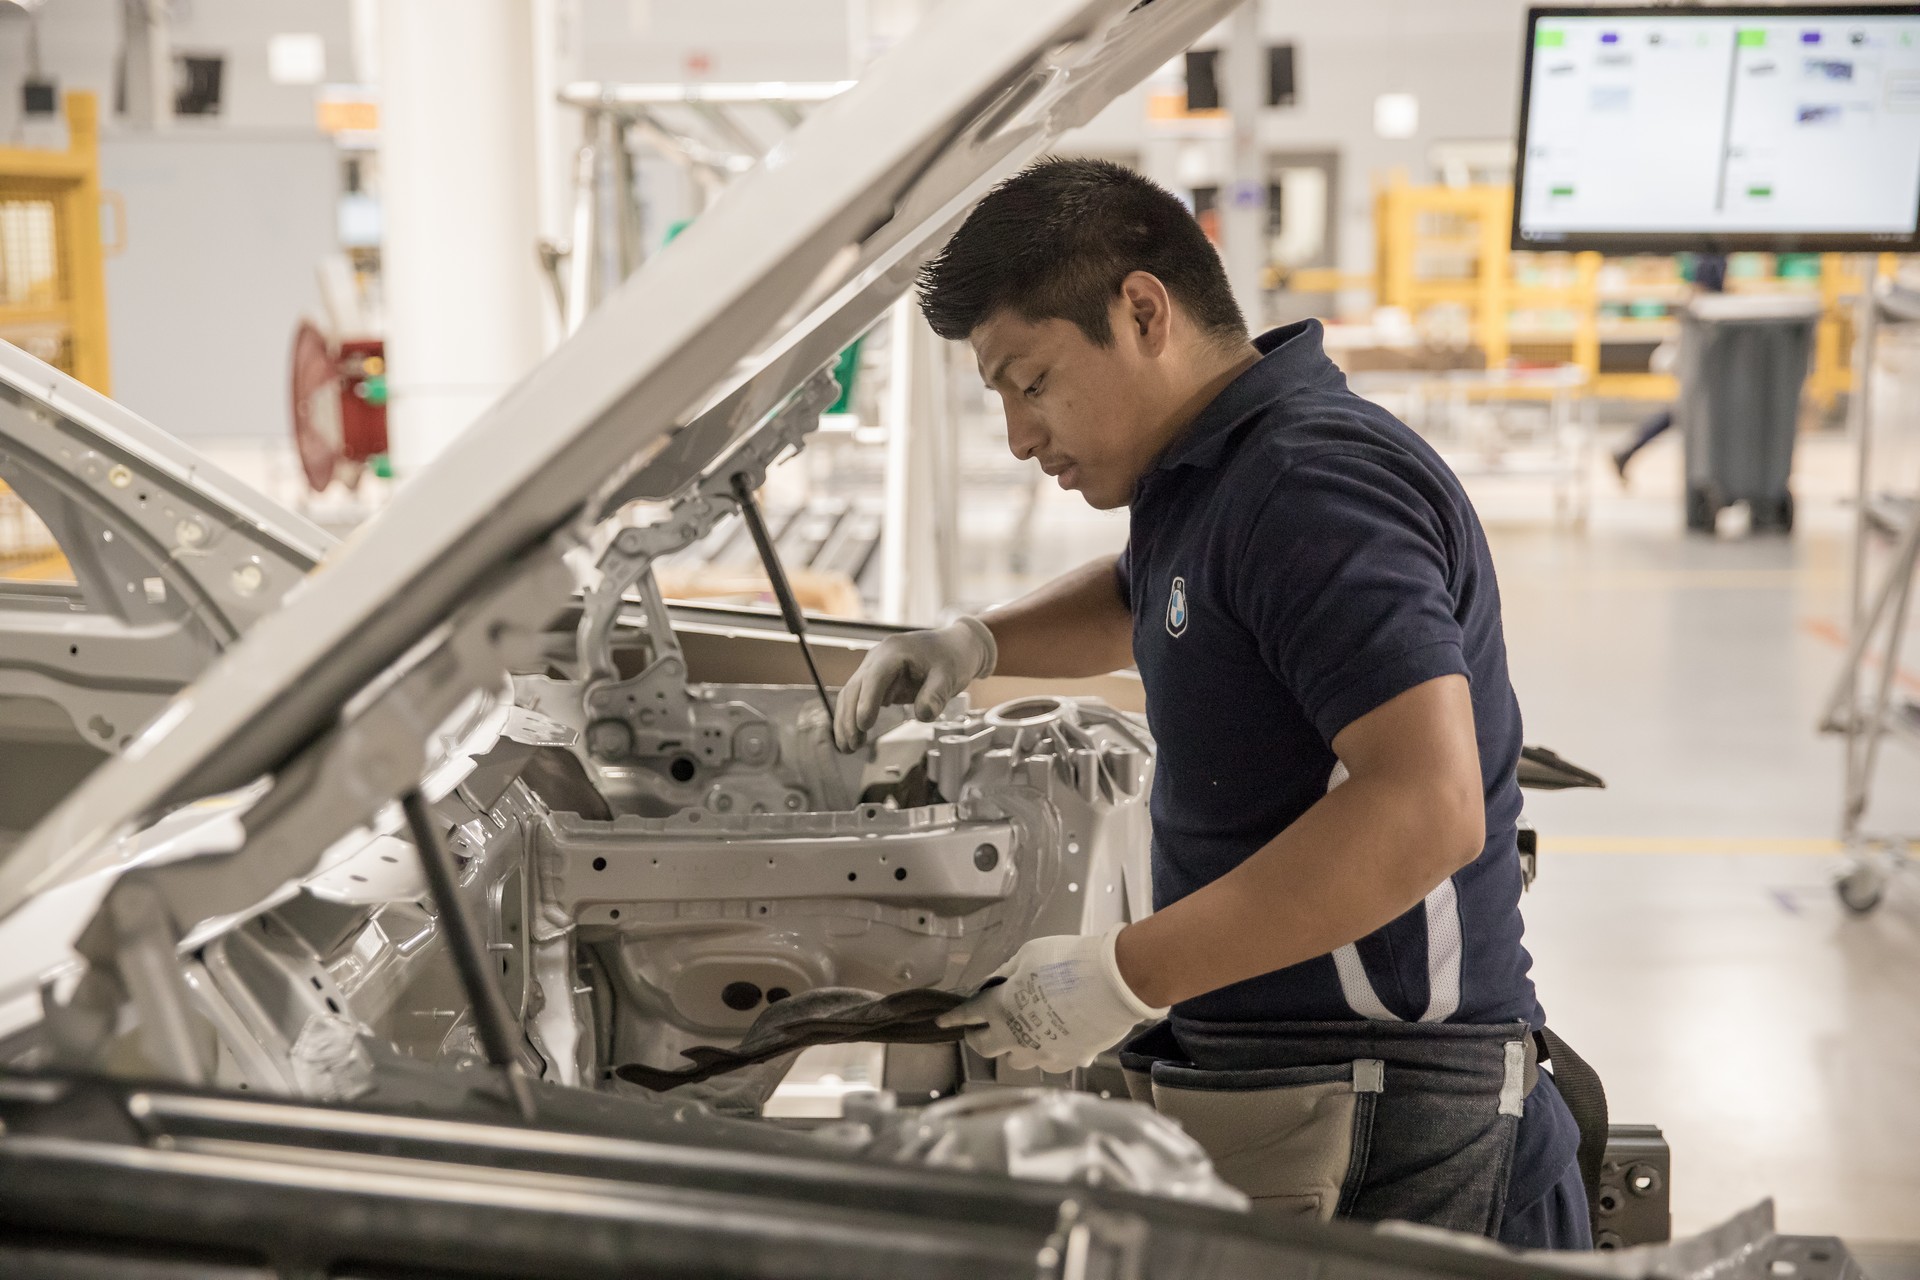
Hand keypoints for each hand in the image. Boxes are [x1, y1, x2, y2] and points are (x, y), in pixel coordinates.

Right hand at [833, 616, 996, 750]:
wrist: (953, 646)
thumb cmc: (951, 659)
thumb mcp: (949, 677)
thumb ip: (936, 695)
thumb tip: (923, 716)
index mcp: (895, 651)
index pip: (875, 676)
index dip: (867, 701)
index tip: (864, 725)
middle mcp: (878, 657)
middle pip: (856, 687)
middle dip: (850, 717)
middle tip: (853, 746)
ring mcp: (873, 667)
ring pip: (851, 694)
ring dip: (846, 721)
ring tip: (848, 748)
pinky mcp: (874, 679)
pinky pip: (857, 698)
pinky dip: (852, 717)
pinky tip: (852, 738)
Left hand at [936, 926, 1167, 1073]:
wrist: (1114, 983)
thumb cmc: (1069, 962)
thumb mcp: (1029, 955)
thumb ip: (1007, 973)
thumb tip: (998, 983)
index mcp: (999, 1007)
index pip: (967, 1014)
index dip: (953, 1017)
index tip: (943, 1022)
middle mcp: (1015, 1035)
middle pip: (983, 1046)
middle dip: (977, 1037)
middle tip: (980, 1029)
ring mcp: (1041, 1052)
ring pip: (1015, 1060)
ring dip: (1013, 1047)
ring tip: (1022, 1034)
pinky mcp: (1066, 1060)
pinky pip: (1048, 1060)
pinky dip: (1047, 1051)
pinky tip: (1057, 1038)